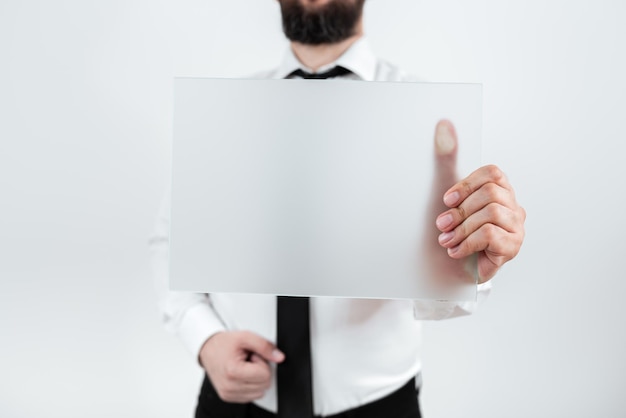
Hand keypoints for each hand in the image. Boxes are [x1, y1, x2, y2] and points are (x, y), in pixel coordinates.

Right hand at [199, 330, 284, 402]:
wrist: (208, 349)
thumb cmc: (224, 344)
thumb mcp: (245, 337)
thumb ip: (265, 346)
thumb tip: (279, 357)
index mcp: (233, 371)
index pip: (265, 375)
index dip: (262, 362)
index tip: (252, 356)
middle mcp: (230, 386)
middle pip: (264, 385)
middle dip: (260, 370)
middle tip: (248, 361)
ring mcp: (228, 394)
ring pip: (260, 392)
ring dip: (255, 378)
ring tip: (244, 367)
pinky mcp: (229, 397)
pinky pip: (252, 396)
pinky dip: (250, 385)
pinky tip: (241, 374)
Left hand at [433, 120, 525, 282]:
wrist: (448, 268)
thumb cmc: (451, 229)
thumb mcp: (444, 193)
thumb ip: (446, 159)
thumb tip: (443, 123)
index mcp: (500, 190)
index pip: (493, 173)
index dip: (467, 184)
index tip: (446, 200)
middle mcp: (512, 206)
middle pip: (490, 194)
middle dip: (460, 210)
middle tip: (442, 224)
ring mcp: (516, 227)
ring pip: (490, 214)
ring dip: (462, 228)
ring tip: (447, 240)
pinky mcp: (512, 247)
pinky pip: (490, 235)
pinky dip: (466, 242)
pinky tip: (455, 250)